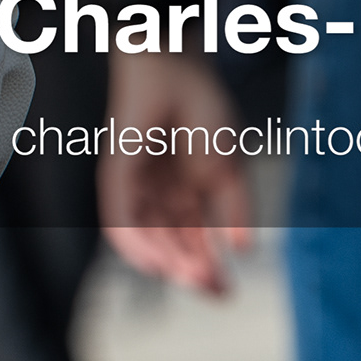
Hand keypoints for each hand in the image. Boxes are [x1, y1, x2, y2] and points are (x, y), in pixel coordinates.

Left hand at [100, 47, 253, 295]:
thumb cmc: (204, 108)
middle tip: (214, 293)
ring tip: (193, 281)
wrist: (177, 67)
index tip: (226, 291)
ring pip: (146, 239)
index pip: (193, 240)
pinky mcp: (117, 176)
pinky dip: (136, 245)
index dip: (208, 268)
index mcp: (186, 191)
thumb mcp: (229, 168)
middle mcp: (159, 194)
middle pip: (170, 245)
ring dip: (169, 263)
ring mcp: (136, 186)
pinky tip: (158, 265)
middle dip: (191, 272)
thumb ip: (235, 210)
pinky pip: (120, 220)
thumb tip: (244, 251)